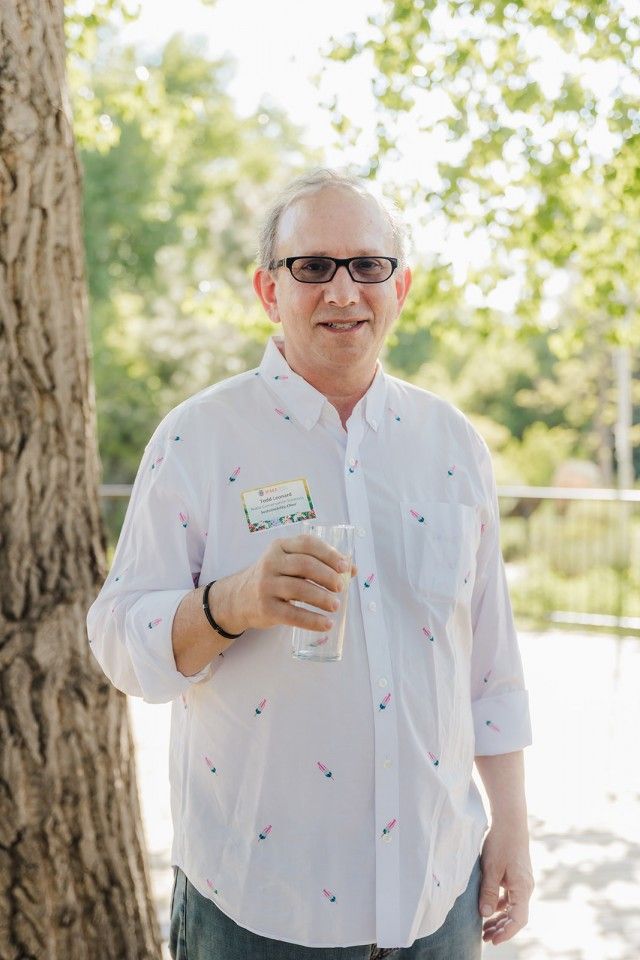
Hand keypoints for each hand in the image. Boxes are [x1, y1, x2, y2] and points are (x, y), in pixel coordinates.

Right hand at [228, 534, 356, 633]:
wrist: (238, 598)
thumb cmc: (273, 578)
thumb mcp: (289, 563)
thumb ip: (318, 563)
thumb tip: (352, 570)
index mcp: (280, 547)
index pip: (307, 544)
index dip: (329, 554)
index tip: (345, 566)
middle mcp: (271, 563)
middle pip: (304, 565)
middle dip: (327, 576)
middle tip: (341, 587)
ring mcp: (266, 585)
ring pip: (298, 589)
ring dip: (321, 598)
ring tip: (335, 606)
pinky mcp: (266, 608)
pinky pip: (292, 614)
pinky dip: (311, 620)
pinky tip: (325, 624)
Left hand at [478, 823, 533, 944]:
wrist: (509, 821)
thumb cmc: (500, 842)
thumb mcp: (491, 868)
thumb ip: (488, 892)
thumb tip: (485, 914)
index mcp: (522, 888)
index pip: (518, 919)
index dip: (506, 932)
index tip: (493, 940)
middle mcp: (525, 887)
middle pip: (516, 916)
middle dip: (501, 928)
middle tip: (485, 938)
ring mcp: (521, 881)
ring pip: (512, 907)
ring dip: (500, 918)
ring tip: (484, 928)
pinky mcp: (516, 875)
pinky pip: (510, 896)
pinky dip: (500, 905)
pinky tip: (488, 908)